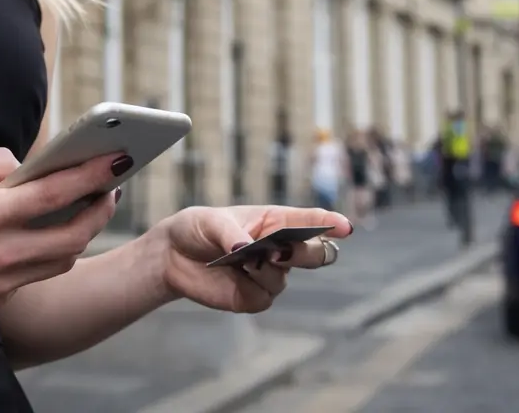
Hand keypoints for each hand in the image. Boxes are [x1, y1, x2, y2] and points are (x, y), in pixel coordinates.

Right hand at [0, 148, 124, 312]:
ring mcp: (0, 282)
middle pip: (74, 235)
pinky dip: (54, 252)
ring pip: (62, 259)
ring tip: (89, 208)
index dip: (92, 173)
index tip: (116, 158)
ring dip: (84, 233)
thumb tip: (25, 167)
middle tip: (111, 187)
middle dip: (101, 209)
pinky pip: (37, 273)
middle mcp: (0, 254)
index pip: (55, 192)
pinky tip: (52, 232)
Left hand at [149, 205, 351, 313]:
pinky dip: (253, 284)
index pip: (311, 221)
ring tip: (244, 259)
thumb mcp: (211, 221)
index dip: (331, 223)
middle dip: (309, 252)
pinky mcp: (254, 297)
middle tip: (286, 250)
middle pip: (314, 254)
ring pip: (285, 277)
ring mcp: (269, 275)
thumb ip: (232, 235)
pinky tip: (236, 273)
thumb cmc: (197, 228)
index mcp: (275, 221)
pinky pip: (265, 296)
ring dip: (267, 268)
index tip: (345, 227)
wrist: (172, 256)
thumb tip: (246, 251)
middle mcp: (279, 248)